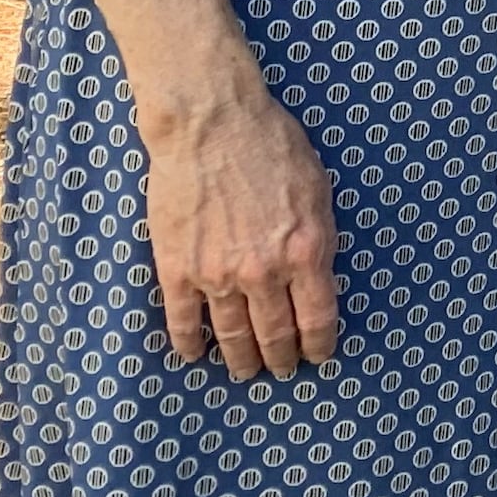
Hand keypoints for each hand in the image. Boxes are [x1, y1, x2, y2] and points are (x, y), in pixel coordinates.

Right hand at [142, 81, 340, 377]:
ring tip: (246, 372)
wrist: (211, 125)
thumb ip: (318, 237)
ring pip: (231, 334)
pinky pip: (183, 321)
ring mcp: (217, 275)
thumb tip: (319, 274)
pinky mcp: (177, 269)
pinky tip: (195, 355)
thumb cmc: (272, 146)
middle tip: (283, 370)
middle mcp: (264, 272)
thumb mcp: (318, 190)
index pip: (317, 317)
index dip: (319, 344)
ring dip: (240, 359)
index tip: (319, 356)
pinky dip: (190, 343)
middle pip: (275, 333)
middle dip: (282, 357)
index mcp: (306, 251)